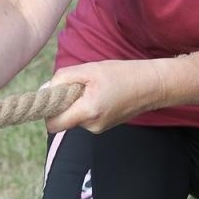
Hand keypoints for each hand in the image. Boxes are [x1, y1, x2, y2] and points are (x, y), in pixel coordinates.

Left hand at [44, 59, 170, 134]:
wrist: (152, 85)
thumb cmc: (123, 74)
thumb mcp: (90, 69)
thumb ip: (64, 78)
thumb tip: (46, 90)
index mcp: (88, 112)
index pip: (53, 124)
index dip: (48, 110)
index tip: (55, 94)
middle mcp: (92, 126)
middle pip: (63, 120)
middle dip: (64, 104)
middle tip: (78, 85)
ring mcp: (99, 129)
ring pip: (74, 117)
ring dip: (77, 103)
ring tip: (94, 87)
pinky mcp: (104, 126)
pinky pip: (85, 117)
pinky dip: (86, 106)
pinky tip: (102, 94)